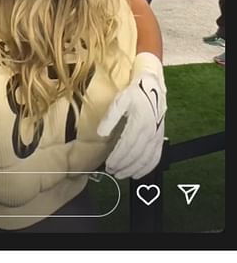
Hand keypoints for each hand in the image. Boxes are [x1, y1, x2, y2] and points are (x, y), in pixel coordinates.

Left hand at [97, 53, 166, 179]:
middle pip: (135, 155)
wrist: (153, 88)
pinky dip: (147, 168)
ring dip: (134, 169)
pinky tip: (139, 173)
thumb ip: (110, 117)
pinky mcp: (160, 138)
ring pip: (146, 159)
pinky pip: (156, 157)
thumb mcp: (120, 100)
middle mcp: (150, 132)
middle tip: (112, 171)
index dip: (117, 158)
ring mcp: (157, 136)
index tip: (108, 164)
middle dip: (123, 166)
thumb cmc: (135, 93)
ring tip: (122, 174)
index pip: (127, 146)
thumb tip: (101, 133)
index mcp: (139, 122)